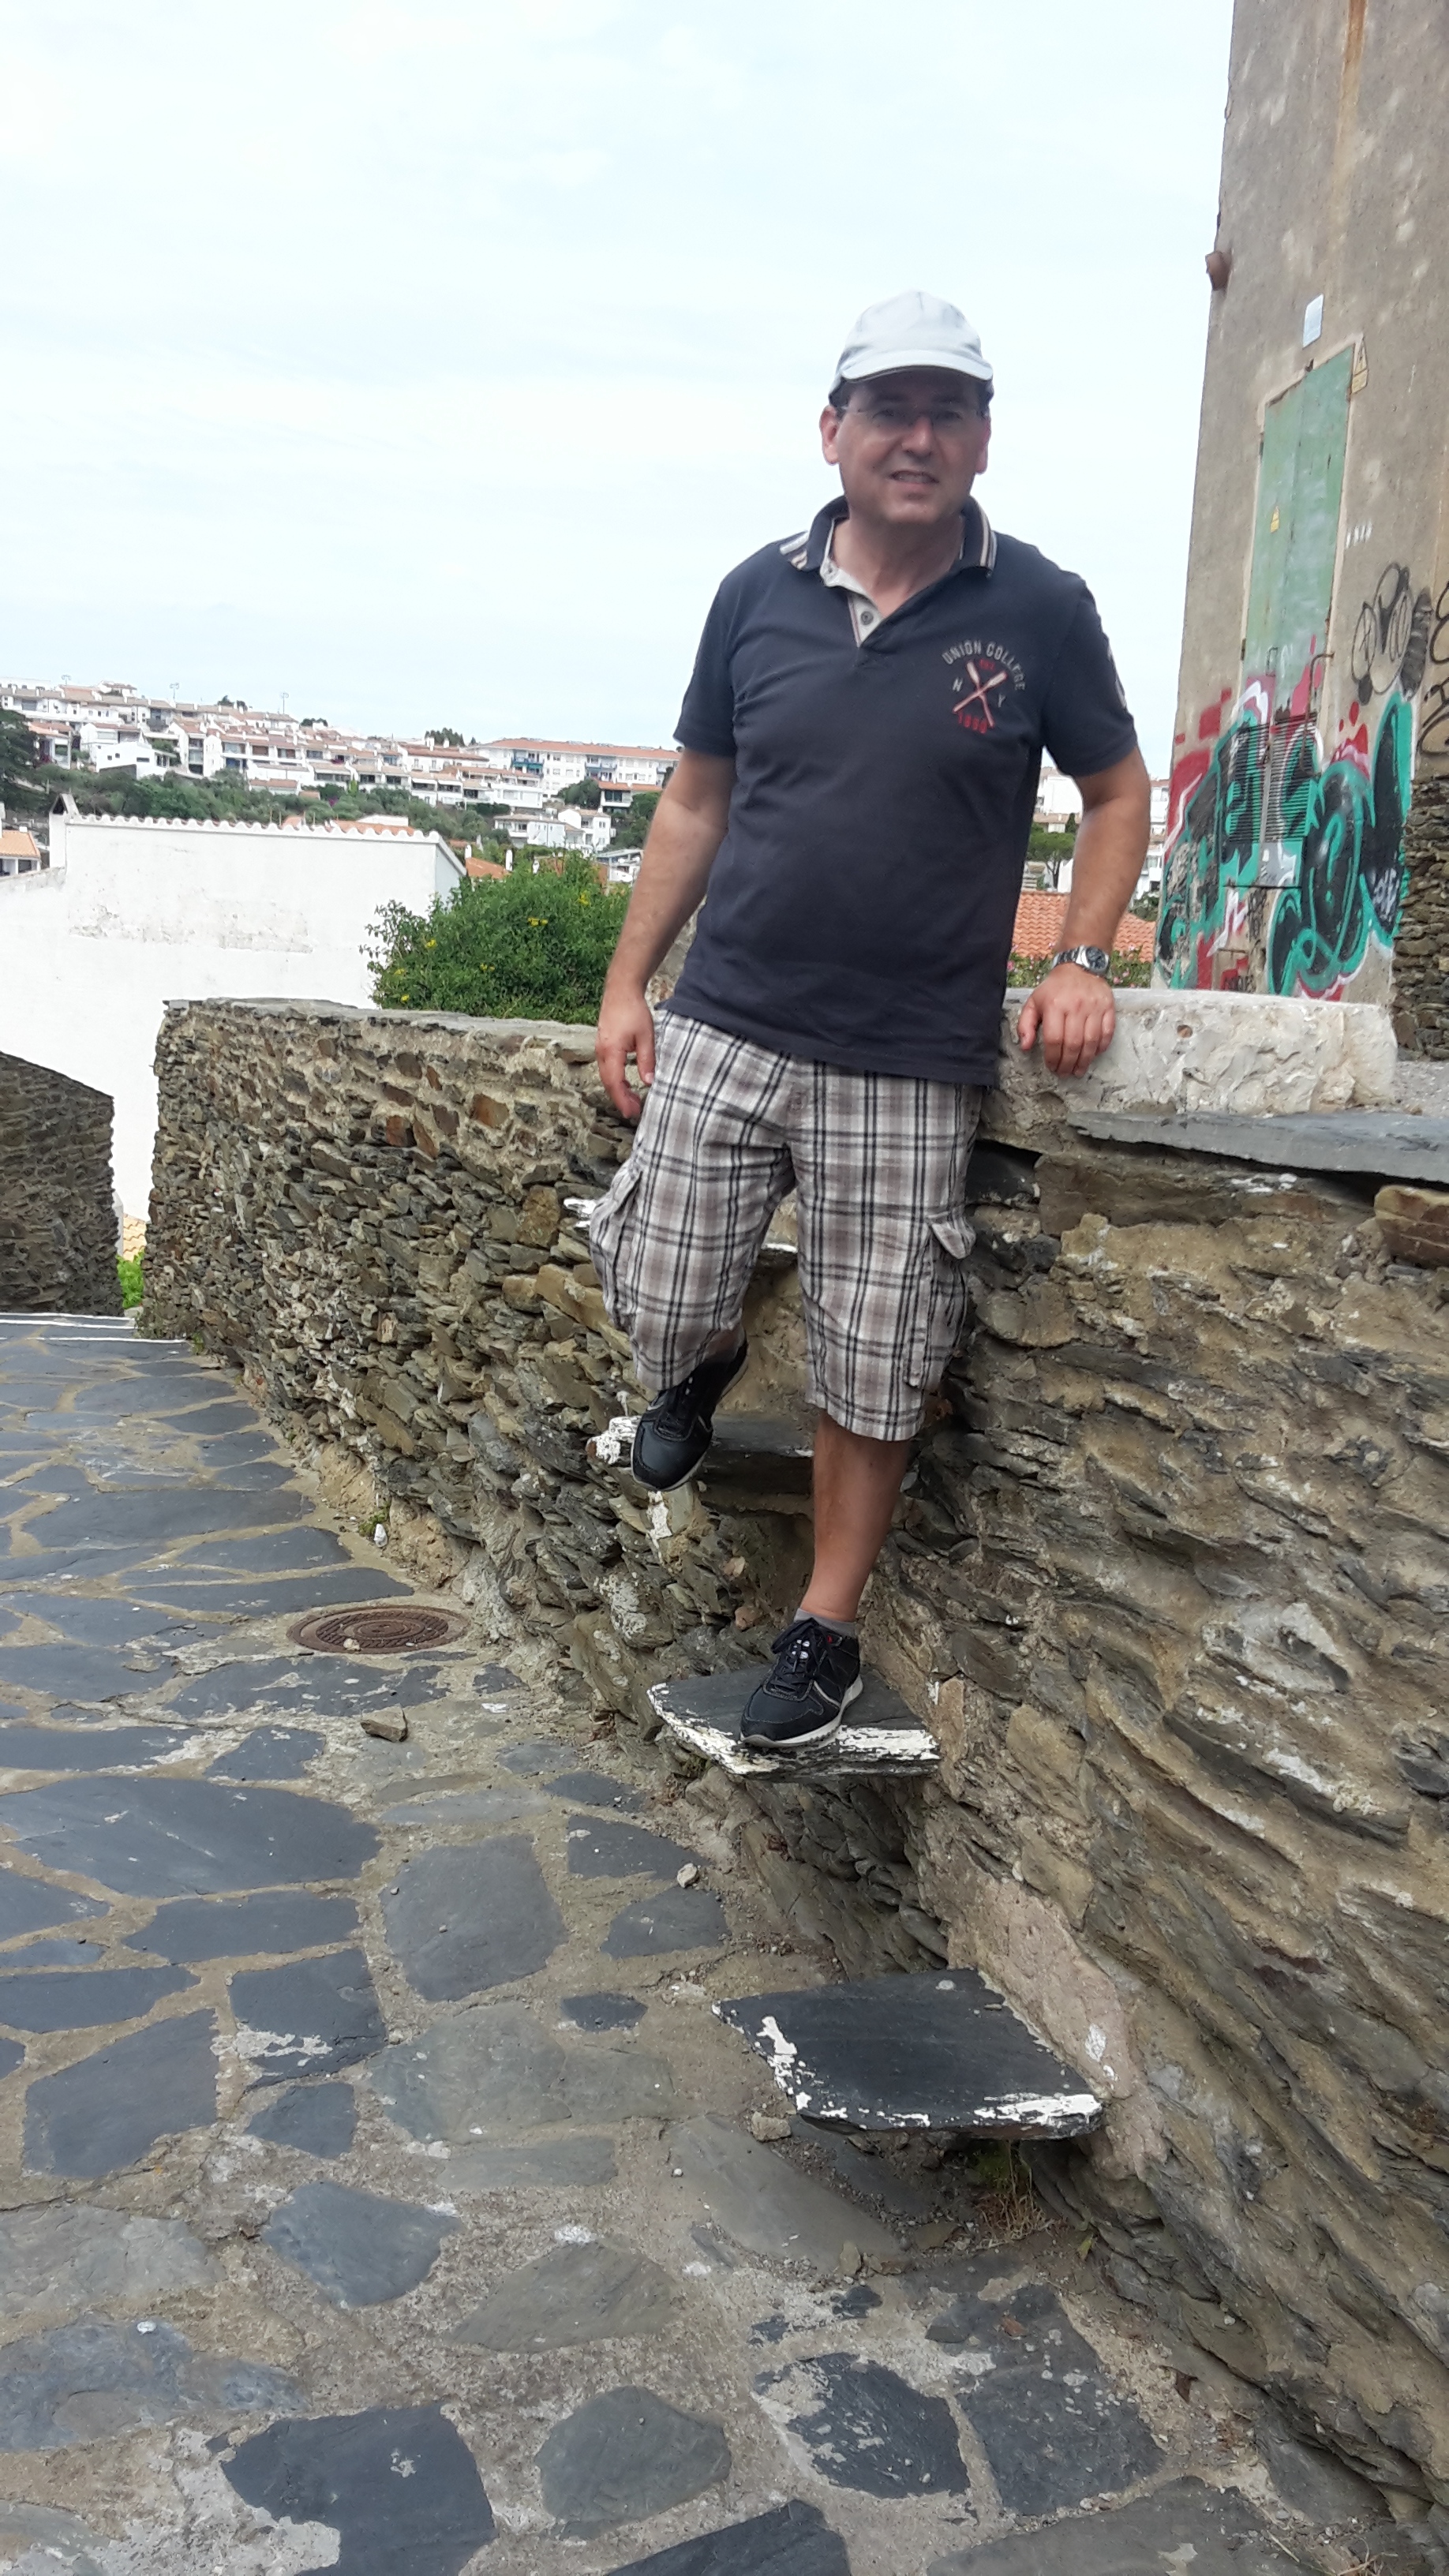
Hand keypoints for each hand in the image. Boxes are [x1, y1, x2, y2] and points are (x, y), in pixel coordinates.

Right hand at [596, 979, 655, 1120]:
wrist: (621, 990)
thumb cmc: (633, 1010)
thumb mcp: (646, 1036)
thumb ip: (647, 1060)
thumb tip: (649, 1082)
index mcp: (611, 1051)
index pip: (614, 1082)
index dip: (622, 1099)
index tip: (632, 1112)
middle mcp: (602, 1052)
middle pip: (608, 1082)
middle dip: (620, 1098)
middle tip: (634, 1111)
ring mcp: (600, 1048)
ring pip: (606, 1076)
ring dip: (618, 1090)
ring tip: (632, 1100)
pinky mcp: (603, 1045)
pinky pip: (607, 1067)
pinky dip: (615, 1079)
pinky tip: (625, 1083)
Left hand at [1016, 961, 1115, 1077]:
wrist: (1080, 967)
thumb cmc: (1055, 988)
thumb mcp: (1033, 1002)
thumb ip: (1025, 1025)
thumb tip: (1025, 1046)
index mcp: (1055, 1005)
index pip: (1054, 1039)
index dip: (1052, 1057)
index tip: (1051, 1066)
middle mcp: (1076, 1006)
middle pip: (1073, 1044)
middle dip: (1068, 1063)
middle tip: (1065, 1073)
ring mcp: (1094, 1007)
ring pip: (1091, 1042)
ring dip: (1085, 1060)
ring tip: (1078, 1070)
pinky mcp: (1108, 1007)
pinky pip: (1107, 1033)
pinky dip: (1101, 1047)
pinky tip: (1094, 1054)